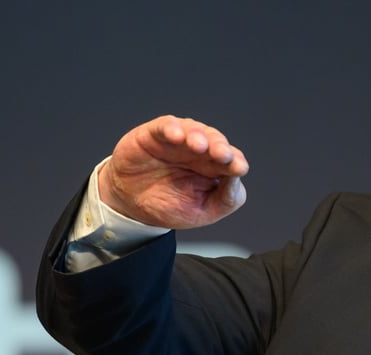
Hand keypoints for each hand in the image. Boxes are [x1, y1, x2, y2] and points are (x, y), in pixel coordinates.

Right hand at [99, 115, 249, 228]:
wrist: (130, 205)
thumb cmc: (168, 205)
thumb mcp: (202, 212)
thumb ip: (225, 200)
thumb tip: (238, 180)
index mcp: (214, 168)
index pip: (231, 160)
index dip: (236, 161)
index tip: (239, 168)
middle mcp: (198, 151)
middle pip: (215, 141)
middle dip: (220, 147)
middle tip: (224, 155)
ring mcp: (177, 141)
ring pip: (193, 129)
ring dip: (198, 136)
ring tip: (199, 146)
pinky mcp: (154, 134)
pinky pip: (165, 125)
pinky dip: (171, 128)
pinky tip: (176, 136)